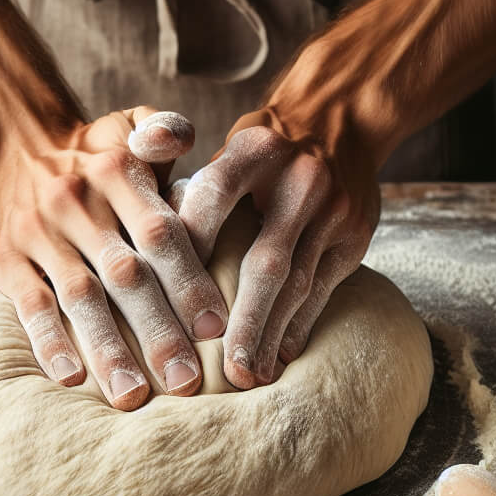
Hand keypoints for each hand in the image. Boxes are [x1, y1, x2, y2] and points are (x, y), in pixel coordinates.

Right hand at [0, 108, 228, 408]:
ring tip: (133, 396)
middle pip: (125, 275)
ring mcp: (39, 234)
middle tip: (186, 382)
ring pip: (79, 297)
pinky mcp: (6, 261)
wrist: (14, 146)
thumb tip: (181, 138)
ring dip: (107, 349)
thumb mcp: (131, 124)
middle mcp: (77, 203)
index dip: (189, 281)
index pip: (161, 233)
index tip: (216, 329)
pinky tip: (72, 378)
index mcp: (117, 173)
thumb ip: (163, 130)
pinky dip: (49, 342)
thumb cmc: (97, 151)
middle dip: (158, 331)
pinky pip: (29, 305)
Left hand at [174, 106, 378, 389]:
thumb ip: (190, 188)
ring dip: (271, 333)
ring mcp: (332, 210)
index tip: (165, 299)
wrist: (342, 119)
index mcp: (254, 152)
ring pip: (298, 282)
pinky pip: (325, 288)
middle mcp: (298, 181)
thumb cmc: (264, 149)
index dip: (189, 249)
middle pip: (266, 260)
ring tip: (247, 375)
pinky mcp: (355, 235)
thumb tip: (140, 244)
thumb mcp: (226, 145)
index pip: (214, 200)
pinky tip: (280, 355)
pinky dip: (301, 324)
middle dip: (243, 320)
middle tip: (221, 370)